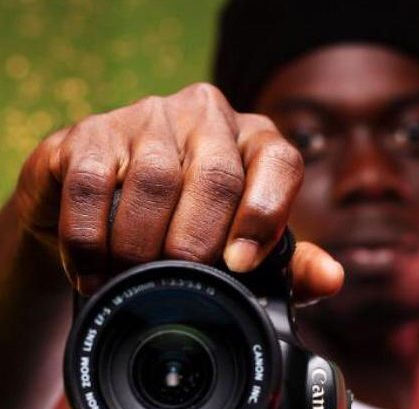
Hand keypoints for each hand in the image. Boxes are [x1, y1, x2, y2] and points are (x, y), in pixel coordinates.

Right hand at [13, 82, 342, 301]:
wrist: (95, 211)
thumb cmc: (180, 227)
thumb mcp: (237, 247)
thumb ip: (285, 262)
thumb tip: (330, 279)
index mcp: (252, 140)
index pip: (279, 161)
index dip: (265, 214)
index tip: (240, 265)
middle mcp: (205, 116)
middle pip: (217, 175)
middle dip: (198, 243)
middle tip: (178, 282)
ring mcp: (144, 117)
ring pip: (154, 179)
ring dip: (140, 247)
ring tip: (130, 282)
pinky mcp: (88, 132)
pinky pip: (91, 183)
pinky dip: (89, 239)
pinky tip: (91, 270)